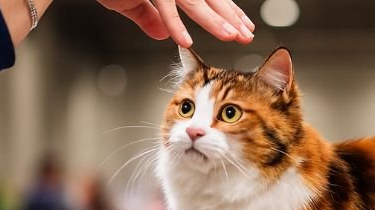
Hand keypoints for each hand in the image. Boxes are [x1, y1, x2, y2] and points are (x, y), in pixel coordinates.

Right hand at [97, 0, 254, 46]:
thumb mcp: (128, 0)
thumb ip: (147, 17)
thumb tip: (161, 34)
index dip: (228, 12)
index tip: (243, 28)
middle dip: (230, 18)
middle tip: (246, 36)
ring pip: (194, 0)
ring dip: (213, 20)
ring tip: (230, 36)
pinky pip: (164, 6)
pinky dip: (174, 24)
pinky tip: (184, 40)